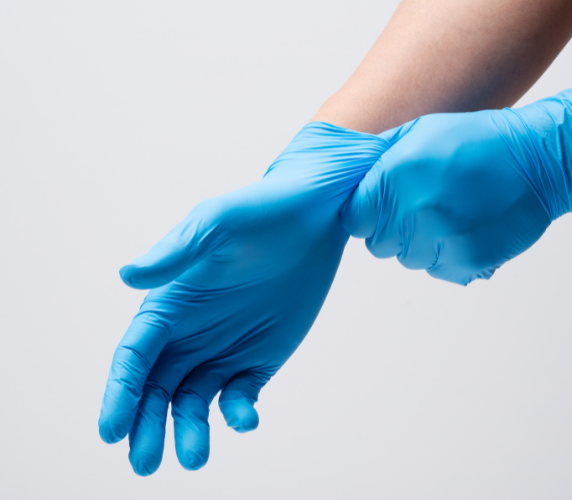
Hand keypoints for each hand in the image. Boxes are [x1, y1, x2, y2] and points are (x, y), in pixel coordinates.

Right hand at [98, 123, 387, 475]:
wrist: (315, 219)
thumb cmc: (258, 213)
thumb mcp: (216, 225)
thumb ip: (175, 254)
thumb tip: (126, 276)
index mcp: (168, 306)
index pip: (133, 358)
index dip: (118, 394)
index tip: (110, 430)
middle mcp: (189, 335)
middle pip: (156, 391)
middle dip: (145, 427)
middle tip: (145, 463)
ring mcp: (223, 350)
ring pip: (194, 403)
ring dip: (190, 432)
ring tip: (194, 459)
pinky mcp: (259, 360)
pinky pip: (241, 396)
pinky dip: (239, 413)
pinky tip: (247, 419)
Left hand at [341, 79, 571, 284]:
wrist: (539, 160)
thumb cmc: (480, 141)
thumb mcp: (422, 131)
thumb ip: (381, 158)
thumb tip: (354, 180)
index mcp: (399, 174)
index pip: (355, 217)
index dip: (367, 213)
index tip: (382, 207)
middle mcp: (416, 209)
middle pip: (378, 243)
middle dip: (392, 229)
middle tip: (420, 208)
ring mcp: (442, 238)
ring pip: (408, 258)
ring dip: (420, 243)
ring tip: (448, 215)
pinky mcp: (468, 260)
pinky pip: (438, 269)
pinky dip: (447, 255)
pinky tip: (465, 229)